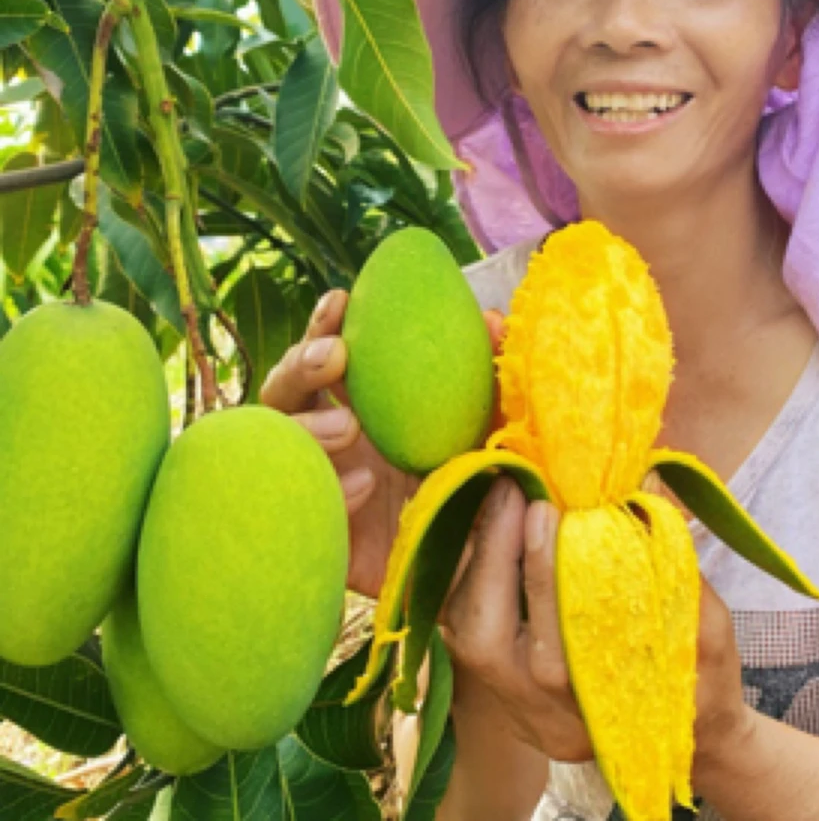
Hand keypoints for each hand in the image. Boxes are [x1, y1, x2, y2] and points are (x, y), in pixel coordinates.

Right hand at [260, 291, 505, 597]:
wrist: (469, 566)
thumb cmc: (470, 485)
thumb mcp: (487, 429)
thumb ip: (487, 376)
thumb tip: (494, 318)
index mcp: (360, 405)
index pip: (325, 356)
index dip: (324, 325)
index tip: (341, 302)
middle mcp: (327, 438)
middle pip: (284, 389)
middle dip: (301, 363)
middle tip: (336, 357)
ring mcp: (314, 483)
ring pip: (275, 441)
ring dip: (307, 425)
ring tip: (350, 429)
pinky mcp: (314, 531)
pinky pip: (297, 502)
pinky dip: (326, 488)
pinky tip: (361, 488)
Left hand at [440, 474, 750, 776]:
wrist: (687, 737)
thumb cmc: (704, 683)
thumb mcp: (709, 632)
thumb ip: (677, 562)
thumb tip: (645, 484)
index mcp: (601, 718)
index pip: (552, 652)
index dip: (540, 576)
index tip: (540, 507)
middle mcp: (544, 720)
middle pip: (485, 644)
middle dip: (491, 556)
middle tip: (510, 486)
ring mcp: (514, 708)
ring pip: (462, 634)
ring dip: (474, 558)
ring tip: (499, 496)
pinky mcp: (498, 687)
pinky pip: (462, 626)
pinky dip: (471, 572)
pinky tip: (491, 526)